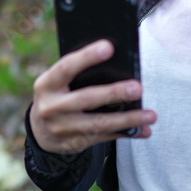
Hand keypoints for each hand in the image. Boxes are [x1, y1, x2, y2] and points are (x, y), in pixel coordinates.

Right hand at [29, 39, 156, 153]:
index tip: (109, 47)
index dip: (87, 57)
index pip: (66, 67)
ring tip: (150, 115)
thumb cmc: (58, 95)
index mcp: (47, 84)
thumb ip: (78, 74)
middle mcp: (51, 107)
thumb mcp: (58, 82)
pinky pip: (104, 137)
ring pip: (99, 123)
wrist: (40, 131)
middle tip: (138, 88)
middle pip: (86, 99)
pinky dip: (126, 133)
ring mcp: (62, 129)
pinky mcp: (74, 143)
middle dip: (114, 93)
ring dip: (128, 119)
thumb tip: (118, 63)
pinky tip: (143, 129)